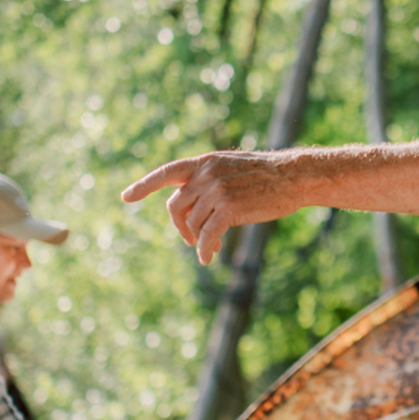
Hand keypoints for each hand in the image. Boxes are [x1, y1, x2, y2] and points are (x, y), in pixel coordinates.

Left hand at [122, 152, 301, 263]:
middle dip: (180, 227)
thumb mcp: (230, 169)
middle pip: (175, 206)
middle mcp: (206, 174)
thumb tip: (190, 210)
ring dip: (199, 240)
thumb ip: (207, 182)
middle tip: (190, 240)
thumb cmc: (265, 177)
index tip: (126, 197)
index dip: (144, 185)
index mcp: (204, 162)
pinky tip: (209, 257)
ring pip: (193, 223)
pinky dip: (205, 250)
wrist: (292, 177)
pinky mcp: (229, 208)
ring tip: (212, 247)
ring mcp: (216, 191)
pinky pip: (207, 236)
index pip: (166, 172)